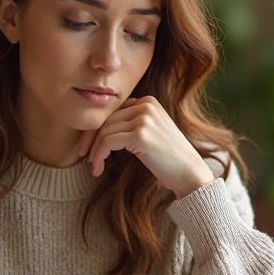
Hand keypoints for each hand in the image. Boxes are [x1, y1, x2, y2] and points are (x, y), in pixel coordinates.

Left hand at [77, 96, 214, 198]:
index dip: (97, 129)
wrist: (189, 173)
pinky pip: (107, 142)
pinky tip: (97, 168)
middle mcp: (146, 105)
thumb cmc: (168, 158)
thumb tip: (99, 129)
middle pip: (106, 120)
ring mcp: (144, 119)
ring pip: (104, 132)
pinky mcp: (140, 135)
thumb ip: (131, 124)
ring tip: (93, 167)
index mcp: (148, 101)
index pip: (113, 111)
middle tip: (84, 157)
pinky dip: (98, 156)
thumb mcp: (150, 132)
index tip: (88, 146)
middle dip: (92, 139)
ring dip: (95, 151)